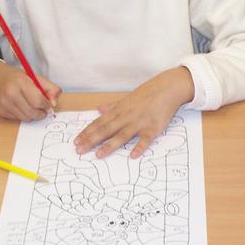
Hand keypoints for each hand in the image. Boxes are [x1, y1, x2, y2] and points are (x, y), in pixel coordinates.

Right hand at [0, 60, 60, 120]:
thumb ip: (51, 89)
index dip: (47, 106)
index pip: (38, 100)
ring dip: (32, 115)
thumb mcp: (37, 78)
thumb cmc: (19, 78)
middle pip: (32, 112)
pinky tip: (21, 107)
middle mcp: (10, 93)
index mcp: (21, 82)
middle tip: (43, 110)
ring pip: (25, 118)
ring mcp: (3, 102)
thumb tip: (54, 104)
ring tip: (33, 107)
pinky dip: (22, 115)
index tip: (49, 106)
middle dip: (41, 113)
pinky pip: (16, 119)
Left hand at [73, 66, 194, 158]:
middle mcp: (127, 116)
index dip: (87, 131)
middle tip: (79, 151)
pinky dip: (140, 147)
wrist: (168, 88)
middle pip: (107, 129)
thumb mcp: (128, 98)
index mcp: (120, 109)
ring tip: (98, 155)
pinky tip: (133, 156)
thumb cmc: (148, 92)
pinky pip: (145, 139)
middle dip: (92, 140)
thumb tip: (99, 109)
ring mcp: (140, 122)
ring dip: (110, 145)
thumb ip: (113, 105)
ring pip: (122, 135)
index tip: (76, 141)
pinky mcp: (153, 127)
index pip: (100, 122)